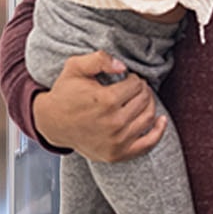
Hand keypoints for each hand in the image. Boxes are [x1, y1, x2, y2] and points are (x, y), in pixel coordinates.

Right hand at [31, 51, 164, 162]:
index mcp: (105, 101)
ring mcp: (116, 141)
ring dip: (149, 104)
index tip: (127, 78)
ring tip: (140, 99)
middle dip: (143, 90)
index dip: (134, 78)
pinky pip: (147, 144)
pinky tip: (161, 120)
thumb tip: (123, 66)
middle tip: (135, 87)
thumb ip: (99, 59)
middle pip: (144, 100)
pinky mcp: (117, 154)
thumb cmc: (66, 93)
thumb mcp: (75, 67)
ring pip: (148, 117)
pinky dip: (158, 132)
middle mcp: (113, 123)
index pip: (136, 85)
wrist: (51, 123)